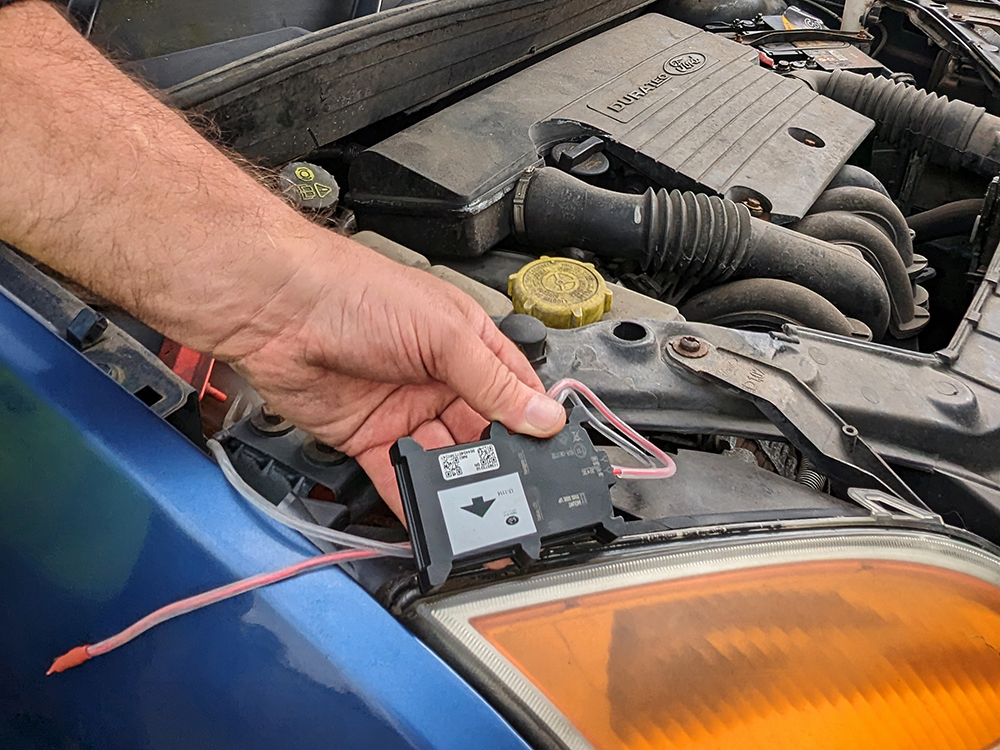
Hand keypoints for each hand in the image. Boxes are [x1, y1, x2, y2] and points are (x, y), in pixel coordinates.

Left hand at [216, 237, 566, 518]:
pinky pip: (396, 476)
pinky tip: (430, 514)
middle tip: (515, 491)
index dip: (532, 420)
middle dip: (496, 460)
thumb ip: (492, 381)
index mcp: (465, 343)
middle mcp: (437, 378)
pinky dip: (412, 498)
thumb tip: (542, 415)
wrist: (279, 310)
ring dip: (457, 483)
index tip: (548, 455)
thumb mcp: (443, 334)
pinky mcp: (367, 437)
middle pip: (480, 431)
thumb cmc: (356, 294)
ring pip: (441, 458)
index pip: (513, 388)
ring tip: (477, 507)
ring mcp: (403, 409)